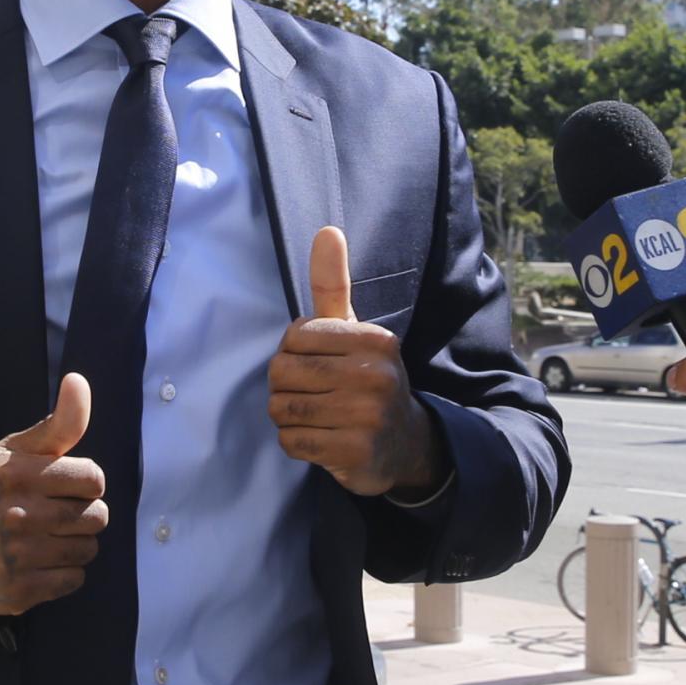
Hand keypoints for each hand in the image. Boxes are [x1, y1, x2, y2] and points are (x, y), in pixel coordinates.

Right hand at [0, 373, 108, 615]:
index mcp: (15, 475)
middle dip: (81, 512)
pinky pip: (74, 579)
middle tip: (50, 512)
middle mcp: (14, 515)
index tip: (62, 485)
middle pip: (97, 516)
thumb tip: (78, 381)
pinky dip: (62, 572)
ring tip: (42, 536)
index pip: (94, 478)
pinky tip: (36, 562)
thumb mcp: (11, 450)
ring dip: (73, 543)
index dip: (83, 481)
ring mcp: (15, 558)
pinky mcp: (16, 593)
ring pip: (88, 549)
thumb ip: (56, 423)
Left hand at [269, 226, 443, 497]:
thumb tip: (326, 231)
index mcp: (376, 340)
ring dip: (288, 416)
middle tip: (313, 394)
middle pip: (281, 373)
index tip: (320, 364)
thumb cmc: (367, 379)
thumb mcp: (355, 331)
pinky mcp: (355, 453)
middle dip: (284, 387)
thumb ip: (333, 285)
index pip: (294, 336)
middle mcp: (376, 376)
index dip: (294, 352)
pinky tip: (321, 440)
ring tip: (316, 416)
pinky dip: (297, 443)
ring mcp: (368, 417)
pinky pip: (293, 442)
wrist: (404, 443)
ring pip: (282, 409)